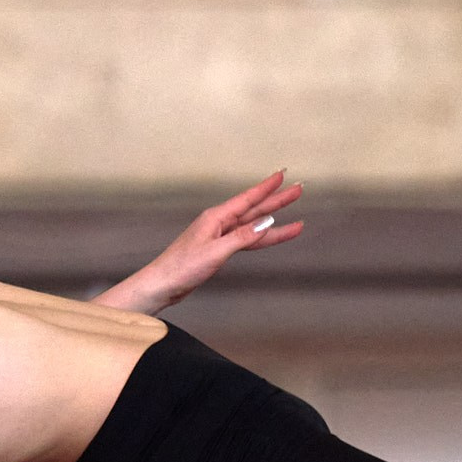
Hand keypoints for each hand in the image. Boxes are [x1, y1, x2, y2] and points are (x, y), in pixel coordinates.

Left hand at [119, 172, 304, 311]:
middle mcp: (219, 223)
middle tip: (298, 191)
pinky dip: (261, 240)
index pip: (247, 199)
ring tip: (298, 224)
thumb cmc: (181, 268)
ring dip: (275, 225)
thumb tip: (265, 223)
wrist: (162, 285)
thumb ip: (242, 237)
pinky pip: (246, 241)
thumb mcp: (215, 252)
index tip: (283, 176)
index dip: (267, 188)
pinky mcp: (218, 251)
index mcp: (216, 218)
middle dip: (277, 202)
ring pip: (253, 228)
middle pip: (254, 210)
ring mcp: (219, 237)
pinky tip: (272, 237)